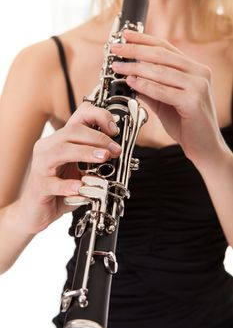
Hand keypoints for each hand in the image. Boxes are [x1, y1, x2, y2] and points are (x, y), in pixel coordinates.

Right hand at [19, 102, 120, 233]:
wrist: (37, 211)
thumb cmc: (60, 190)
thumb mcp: (82, 174)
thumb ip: (98, 166)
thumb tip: (125, 165)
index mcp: (61, 141)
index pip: (79, 116)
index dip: (99, 117)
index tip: (115, 130)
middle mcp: (49, 147)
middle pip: (72, 131)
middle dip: (98, 138)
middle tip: (115, 151)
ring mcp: (42, 165)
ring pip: (62, 150)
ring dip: (86, 152)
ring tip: (103, 158)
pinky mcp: (40, 185)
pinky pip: (54, 182)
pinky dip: (69, 184)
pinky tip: (81, 188)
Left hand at [111, 30, 224, 166]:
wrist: (203, 147)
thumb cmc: (186, 124)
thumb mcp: (164, 102)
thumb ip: (151, 88)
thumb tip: (130, 76)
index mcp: (194, 69)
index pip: (166, 48)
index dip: (143, 40)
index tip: (125, 37)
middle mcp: (199, 73)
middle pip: (161, 56)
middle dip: (135, 51)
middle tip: (116, 49)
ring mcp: (198, 86)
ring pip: (161, 71)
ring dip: (136, 68)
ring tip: (118, 67)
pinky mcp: (194, 101)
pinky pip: (164, 91)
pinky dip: (146, 86)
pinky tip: (132, 82)